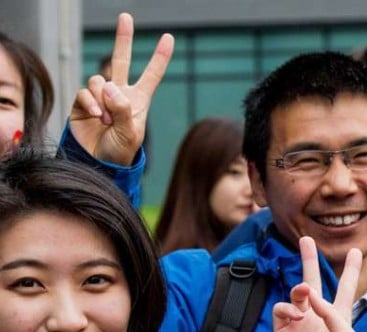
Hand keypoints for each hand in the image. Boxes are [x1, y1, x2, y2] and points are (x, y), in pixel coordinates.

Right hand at [68, 13, 173, 165]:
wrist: (98, 164)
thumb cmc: (120, 152)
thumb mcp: (130, 134)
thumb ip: (123, 110)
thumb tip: (112, 87)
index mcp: (138, 100)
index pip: (151, 75)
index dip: (159, 57)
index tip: (169, 38)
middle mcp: (119, 94)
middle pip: (120, 60)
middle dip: (123, 38)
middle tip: (126, 16)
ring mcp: (100, 97)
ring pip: (98, 80)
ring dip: (103, 99)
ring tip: (106, 120)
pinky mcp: (82, 102)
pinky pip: (84, 92)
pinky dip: (91, 103)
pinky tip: (96, 116)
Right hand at [272, 237, 360, 331]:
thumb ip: (332, 312)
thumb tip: (309, 294)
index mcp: (340, 316)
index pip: (345, 288)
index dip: (350, 270)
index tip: (356, 251)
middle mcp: (319, 316)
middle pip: (313, 281)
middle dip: (309, 260)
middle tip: (306, 239)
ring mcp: (300, 322)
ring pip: (296, 292)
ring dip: (300, 288)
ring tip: (304, 292)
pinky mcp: (283, 331)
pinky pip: (281, 309)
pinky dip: (288, 307)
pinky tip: (297, 315)